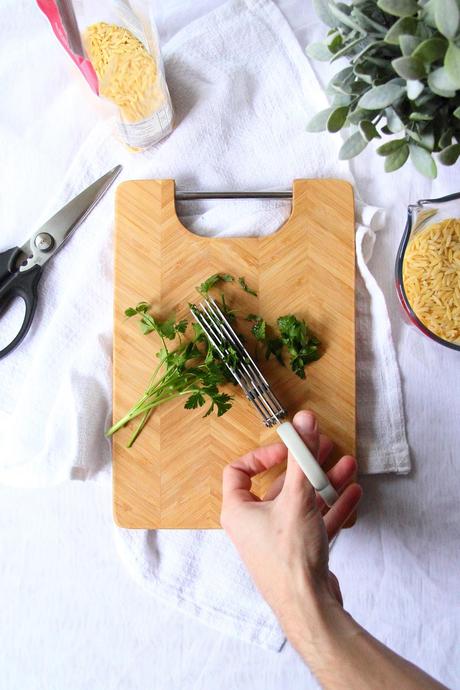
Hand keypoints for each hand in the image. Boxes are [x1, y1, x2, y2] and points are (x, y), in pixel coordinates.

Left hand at [220, 410, 361, 637]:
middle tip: (324, 448)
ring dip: (324, 484)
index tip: (285, 449)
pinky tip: (352, 493)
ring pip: (301, 503)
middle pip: (279, 485)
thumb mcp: (297, 499)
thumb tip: (303, 423)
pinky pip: (314, 523)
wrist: (309, 609)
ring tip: (347, 466)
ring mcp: (277, 540)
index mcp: (239, 511)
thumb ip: (302, 458)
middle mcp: (254, 525)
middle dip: (305, 466)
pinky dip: (332, 507)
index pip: (238, 472)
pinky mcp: (299, 553)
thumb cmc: (290, 557)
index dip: (261, 455)